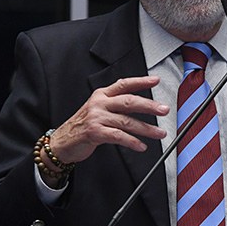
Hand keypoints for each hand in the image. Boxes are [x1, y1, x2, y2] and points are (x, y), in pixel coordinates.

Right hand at [48, 76, 168, 164]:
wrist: (62, 141)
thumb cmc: (84, 125)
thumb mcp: (98, 109)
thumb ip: (116, 105)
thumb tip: (143, 104)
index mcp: (102, 95)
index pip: (124, 84)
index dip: (140, 81)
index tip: (156, 80)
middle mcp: (99, 103)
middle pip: (129, 101)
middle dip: (149, 105)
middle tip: (164, 109)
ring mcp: (96, 117)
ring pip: (126, 121)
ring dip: (146, 129)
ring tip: (159, 133)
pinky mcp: (94, 132)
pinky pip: (118, 136)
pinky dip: (132, 142)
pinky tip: (141, 146)